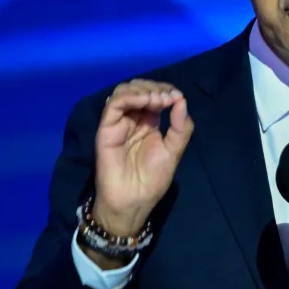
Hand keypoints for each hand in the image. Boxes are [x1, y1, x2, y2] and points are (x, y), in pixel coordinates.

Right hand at [92, 79, 193, 236]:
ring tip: (157, 99)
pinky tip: (145, 101)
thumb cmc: (152, 179)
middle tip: (167, 97)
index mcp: (148, 122)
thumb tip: (181, 100)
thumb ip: (180, 127)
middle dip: (155, 87)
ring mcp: (118, 122)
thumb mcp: (174, 150)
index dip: (165, 90)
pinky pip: (113, 104)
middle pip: (139, 89)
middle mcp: (132, 119)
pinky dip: (129, 96)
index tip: (176, 97)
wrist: (134, 200)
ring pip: (124, 91)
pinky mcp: (106, 128)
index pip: (153, 95)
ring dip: (142, 89)